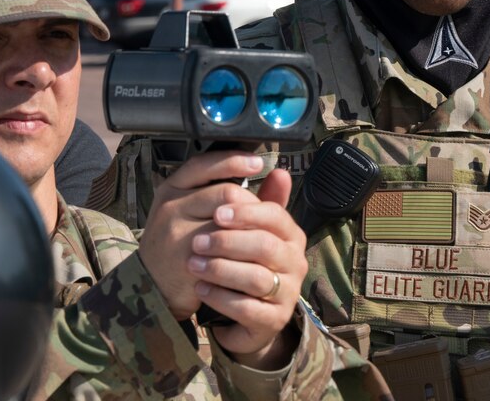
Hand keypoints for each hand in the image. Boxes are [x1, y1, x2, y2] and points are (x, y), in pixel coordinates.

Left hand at [136, 151, 306, 368]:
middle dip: (227, 241)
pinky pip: (247, 308)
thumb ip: (259, 200)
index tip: (216, 211)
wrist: (248, 315)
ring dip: (220, 269)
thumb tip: (278, 168)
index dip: (246, 212)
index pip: (275, 216)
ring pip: (255, 278)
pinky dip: (220, 297)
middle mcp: (296, 263)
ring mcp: (287, 294)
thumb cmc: (247, 263)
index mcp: (291, 235)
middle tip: (197, 241)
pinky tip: (200, 288)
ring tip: (193, 263)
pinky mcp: (273, 321)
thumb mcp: (252, 230)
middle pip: (265, 246)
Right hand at [137, 152, 267, 316]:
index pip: (204, 164)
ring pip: (228, 220)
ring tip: (255, 236)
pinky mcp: (186, 258)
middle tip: (260, 217)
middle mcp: (171, 206)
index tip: (257, 163)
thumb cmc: (181, 242)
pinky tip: (248, 254)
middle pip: (225, 192)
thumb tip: (279, 174)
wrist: (153, 285)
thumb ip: (234, 192)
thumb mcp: (197, 211)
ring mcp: (176, 232)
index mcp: (172, 188)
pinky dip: (242, 250)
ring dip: (250, 228)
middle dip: (251, 203)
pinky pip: (226, 248)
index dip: (233, 161)